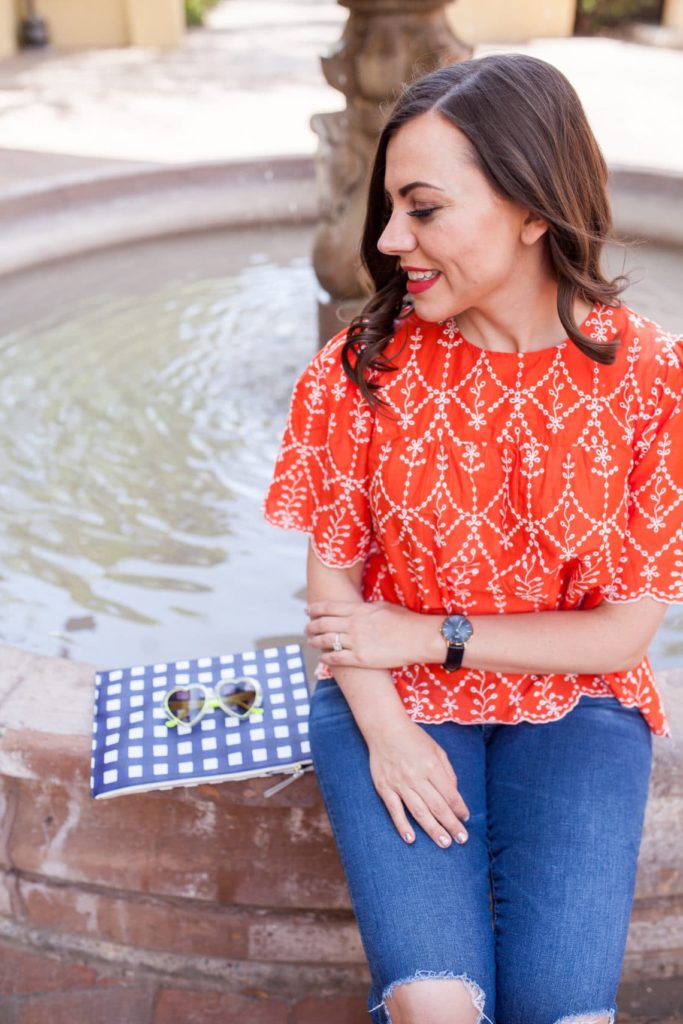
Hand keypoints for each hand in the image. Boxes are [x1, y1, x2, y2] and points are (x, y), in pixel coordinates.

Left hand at [305, 600, 442, 669]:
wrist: (419, 638)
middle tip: (307, 628)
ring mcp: (356, 642)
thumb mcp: (382, 606)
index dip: (315, 609)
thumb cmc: (405, 620)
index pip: (329, 608)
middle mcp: (353, 625)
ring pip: (326, 641)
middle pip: (323, 624)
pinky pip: (337, 658)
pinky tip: (322, 658)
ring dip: (315, 641)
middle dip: (311, 626)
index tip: (308, 610)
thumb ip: (364, 609)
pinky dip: (326, 658)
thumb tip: (354, 609)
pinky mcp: (360, 659)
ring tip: (311, 642)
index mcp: (359, 610)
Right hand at [367, 713, 469, 847]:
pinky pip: (394, 809)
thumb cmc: (414, 739)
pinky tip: (411, 839)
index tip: (466, 819)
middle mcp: (416, 776)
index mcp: (431, 765)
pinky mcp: (384, 787)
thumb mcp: (437, 749)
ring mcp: (399, 783)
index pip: (450, 794)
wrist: (384, 728)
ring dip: (433, 830)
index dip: (460, 808)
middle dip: (451, 825)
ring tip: (444, 843)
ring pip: (419, 811)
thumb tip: (454, 795)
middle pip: (437, 806)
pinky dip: (402, 825)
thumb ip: (447, 772)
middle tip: (462, 839)